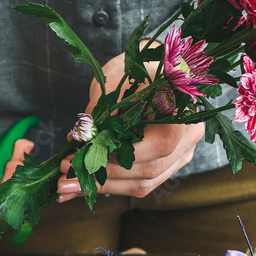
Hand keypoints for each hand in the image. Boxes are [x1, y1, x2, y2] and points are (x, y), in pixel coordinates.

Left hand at [56, 46, 204, 201]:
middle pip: (149, 170)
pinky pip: (140, 183)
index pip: (159, 144)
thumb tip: (77, 140)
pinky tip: (85, 184)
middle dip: (104, 177)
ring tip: (69, 185)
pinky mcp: (167, 166)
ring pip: (144, 183)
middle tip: (66, 175)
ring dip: (104, 186)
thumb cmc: (138, 68)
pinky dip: (111, 185)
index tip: (82, 156)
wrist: (155, 70)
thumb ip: (99, 112)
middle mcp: (188, 139)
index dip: (121, 155)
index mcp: (184, 111)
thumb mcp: (115, 82)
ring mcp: (180, 155)